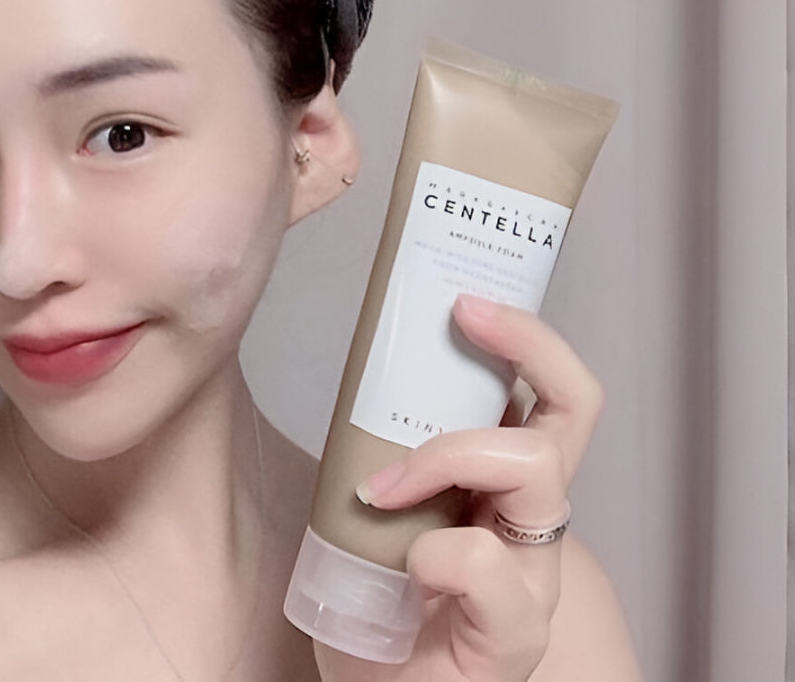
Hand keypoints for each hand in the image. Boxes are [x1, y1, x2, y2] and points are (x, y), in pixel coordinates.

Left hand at [314, 294, 602, 681]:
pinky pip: (487, 565)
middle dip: (526, 344)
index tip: (464, 300)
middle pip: (575, 409)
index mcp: (507, 485)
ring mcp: (532, 579)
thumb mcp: (377, 498)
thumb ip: (388, 442)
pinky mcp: (511, 638)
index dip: (527, 337)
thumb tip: (362, 361)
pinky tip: (402, 569)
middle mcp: (534, 524)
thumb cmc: (373, 596)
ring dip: (449, 451)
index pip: (556, 396)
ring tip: (384, 483)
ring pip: (535, 471)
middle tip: (462, 314)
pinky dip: (434, 551)